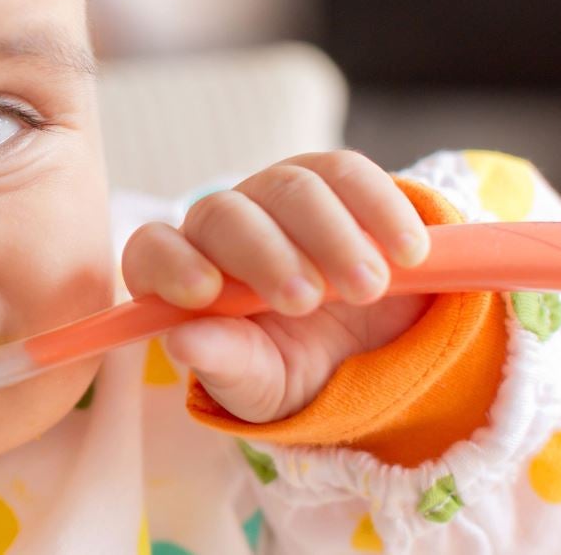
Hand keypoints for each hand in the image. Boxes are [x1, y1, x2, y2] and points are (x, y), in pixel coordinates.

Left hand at [121, 150, 432, 421]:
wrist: (372, 352)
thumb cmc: (296, 369)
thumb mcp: (264, 386)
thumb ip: (226, 366)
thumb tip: (181, 343)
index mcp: (186, 277)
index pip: (152, 250)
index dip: (171, 263)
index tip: (205, 292)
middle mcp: (223, 226)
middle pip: (225, 214)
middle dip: (266, 256)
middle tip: (307, 301)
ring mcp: (277, 195)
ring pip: (291, 188)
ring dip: (332, 236)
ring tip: (368, 288)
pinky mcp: (334, 179)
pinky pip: (349, 174)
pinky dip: (380, 210)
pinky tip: (408, 253)